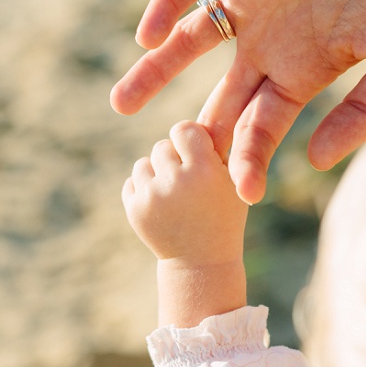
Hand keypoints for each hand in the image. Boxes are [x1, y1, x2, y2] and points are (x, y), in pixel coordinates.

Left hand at [111, 0, 365, 203]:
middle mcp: (272, 38)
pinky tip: (149, 34)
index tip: (239, 194)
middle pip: (218, 94)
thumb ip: (363, 111)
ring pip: (190, 38)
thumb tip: (314, 162)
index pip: (263, 125)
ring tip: (119, 102)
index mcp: (306, 69)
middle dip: (192, 131)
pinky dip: (168, 3)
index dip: (248, 158)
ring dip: (156, 68)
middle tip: (160, 166)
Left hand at [124, 121, 247, 263]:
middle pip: (163, 146)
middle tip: (186, 182)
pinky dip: (143, 191)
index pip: (184, 129)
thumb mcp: (234, 180)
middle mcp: (176, 182)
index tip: (196, 152)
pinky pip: (131, 182)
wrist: (201, 263)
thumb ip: (222, 144)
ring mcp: (153, 198)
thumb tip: (215, 103)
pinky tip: (161, 207)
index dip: (189, 140)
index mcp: (204, 170)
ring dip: (156, 175)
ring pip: (144, 163)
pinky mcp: (135, 211)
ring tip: (174, 197)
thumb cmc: (223, 214)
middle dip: (173, 160)